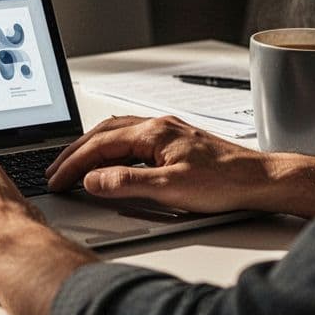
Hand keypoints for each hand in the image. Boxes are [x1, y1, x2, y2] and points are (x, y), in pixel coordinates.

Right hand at [46, 115, 275, 213]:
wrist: (259, 179)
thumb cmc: (224, 183)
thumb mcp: (170, 188)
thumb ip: (127, 183)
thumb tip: (93, 180)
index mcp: (153, 132)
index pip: (100, 144)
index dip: (73, 163)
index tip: (56, 179)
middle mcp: (157, 126)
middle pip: (103, 133)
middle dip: (74, 153)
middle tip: (54, 172)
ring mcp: (166, 132)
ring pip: (116, 133)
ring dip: (90, 148)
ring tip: (73, 166)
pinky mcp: (174, 142)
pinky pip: (130, 138)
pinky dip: (110, 148)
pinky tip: (108, 159)